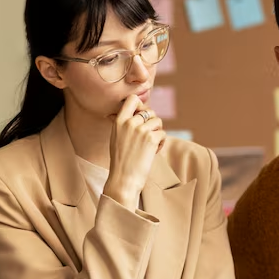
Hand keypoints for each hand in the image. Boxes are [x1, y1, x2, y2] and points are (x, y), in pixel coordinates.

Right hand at [104, 95, 165, 210]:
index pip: (132, 99)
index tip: (142, 116)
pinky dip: (161, 143)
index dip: (141, 105)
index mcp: (119, 121)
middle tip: (149, 136)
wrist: (124, 179)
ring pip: (158, 121)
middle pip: (149, 111)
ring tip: (151, 145)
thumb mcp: (116, 138)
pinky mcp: (151, 139)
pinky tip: (153, 152)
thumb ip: (124, 124)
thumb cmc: (121, 161)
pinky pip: (163, 133)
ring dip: (158, 132)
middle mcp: (130, 123)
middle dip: (153, 122)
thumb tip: (133, 113)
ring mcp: (141, 130)